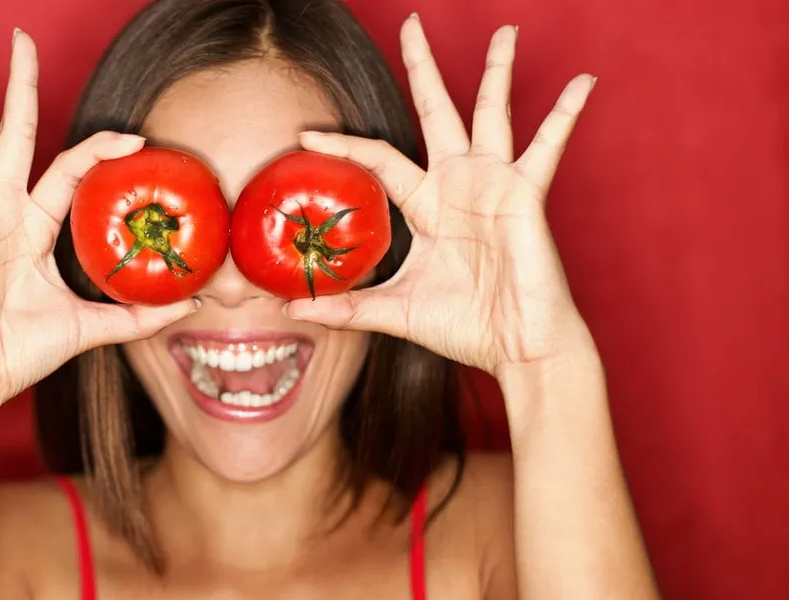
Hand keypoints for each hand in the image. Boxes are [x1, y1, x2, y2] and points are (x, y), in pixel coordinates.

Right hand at [0, 31, 195, 409]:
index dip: (101, 148)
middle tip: (21, 39)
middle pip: (14, 133)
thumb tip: (192, 304)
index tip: (133, 137)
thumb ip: (136, 313)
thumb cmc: (18, 355)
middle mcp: (0, 212)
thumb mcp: (88, 326)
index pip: (71, 168)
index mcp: (33, 227)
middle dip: (20, 86)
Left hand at [286, 16, 594, 375]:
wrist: (518, 350)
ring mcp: (495, 185)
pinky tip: (582, 81)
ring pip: (491, 113)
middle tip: (411, 25)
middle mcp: (460, 185)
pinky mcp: (525, 195)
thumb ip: (345, 307)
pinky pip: (547, 146)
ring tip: (505, 30)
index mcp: (428, 207)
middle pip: (436, 111)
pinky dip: (565, 114)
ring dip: (497, 71)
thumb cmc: (466, 328)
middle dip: (422, 68)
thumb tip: (290, 310)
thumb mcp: (393, 312)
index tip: (307, 133)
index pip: (380, 158)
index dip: (345, 144)